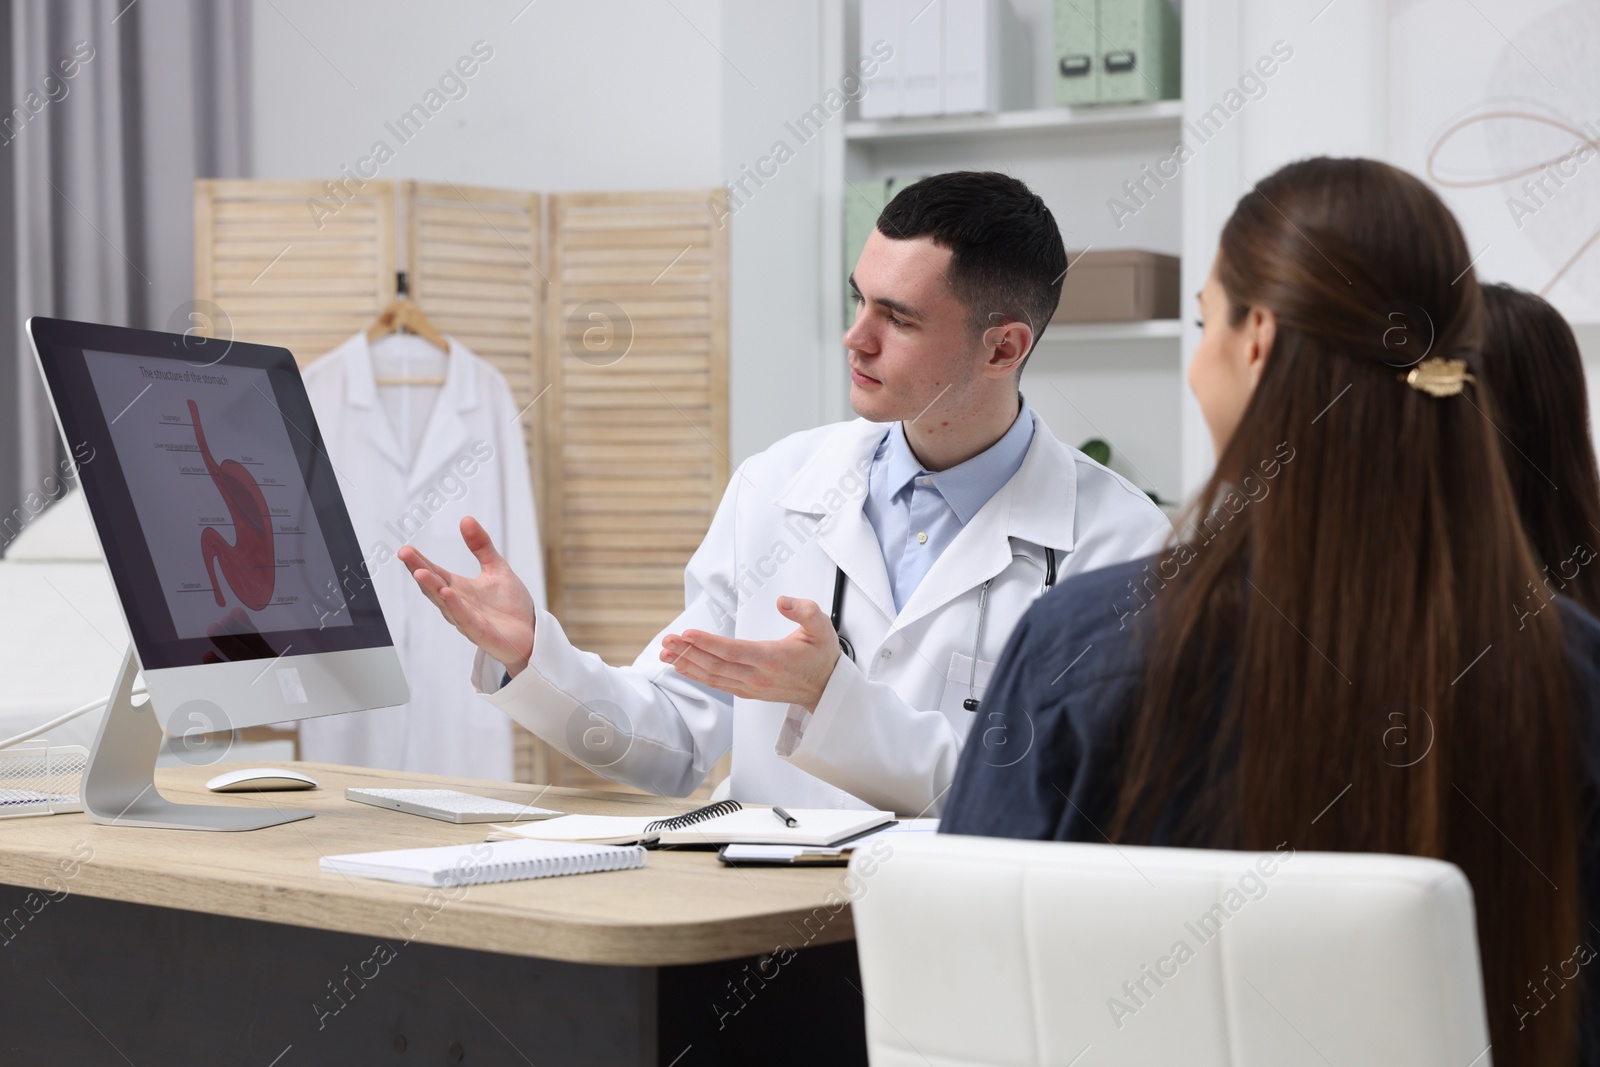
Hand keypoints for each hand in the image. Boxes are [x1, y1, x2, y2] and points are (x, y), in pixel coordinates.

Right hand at [399, 517, 536, 675]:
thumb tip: (466, 519)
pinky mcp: (480, 633)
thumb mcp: (496, 568)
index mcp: (459, 588)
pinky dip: (456, 607)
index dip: (419, 561)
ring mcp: (466, 619)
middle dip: (419, 570)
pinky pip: (465, 619)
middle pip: (433, 585)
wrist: (531, 633)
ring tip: (421, 572)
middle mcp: (457, 603)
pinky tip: (448, 593)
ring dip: (433, 587)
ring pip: (445, 602)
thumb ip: (481, 546)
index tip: (405, 549)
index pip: (435, 572)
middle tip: (405, 554)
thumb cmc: (511, 605)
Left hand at [660, 596, 840, 710]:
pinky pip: (717, 683)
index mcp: (773, 658)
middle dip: (688, 652)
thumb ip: (804, 611)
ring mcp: (751, 687)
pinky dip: (697, 675)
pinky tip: (682, 666)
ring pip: (712, 677)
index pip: (733, 651)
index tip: (687, 634)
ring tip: (666, 653)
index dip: (707, 643)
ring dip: (687, 664)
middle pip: (715, 665)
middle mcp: (758, 676)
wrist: (826, 689)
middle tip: (667, 641)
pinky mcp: (747, 692)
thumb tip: (782, 601)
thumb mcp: (822, 626)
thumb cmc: (821, 655)